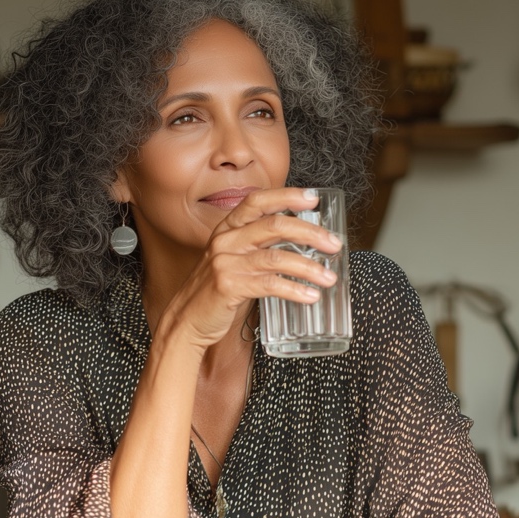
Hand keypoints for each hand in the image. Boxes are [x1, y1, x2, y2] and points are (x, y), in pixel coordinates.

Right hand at [163, 188, 342, 348]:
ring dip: (309, 267)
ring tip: (329, 277)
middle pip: (275, 225)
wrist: (185, 321)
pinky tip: (310, 296)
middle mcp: (226, 240)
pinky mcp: (228, 286)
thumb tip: (299, 245)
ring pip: (276, 257)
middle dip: (310, 233)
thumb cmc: (213, 292)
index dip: (286, 196)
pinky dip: (294, 290)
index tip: (313, 199)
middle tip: (334, 244)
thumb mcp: (233, 261)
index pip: (258, 201)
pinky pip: (269, 284)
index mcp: (227, 229)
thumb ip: (258, 248)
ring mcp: (226, 262)